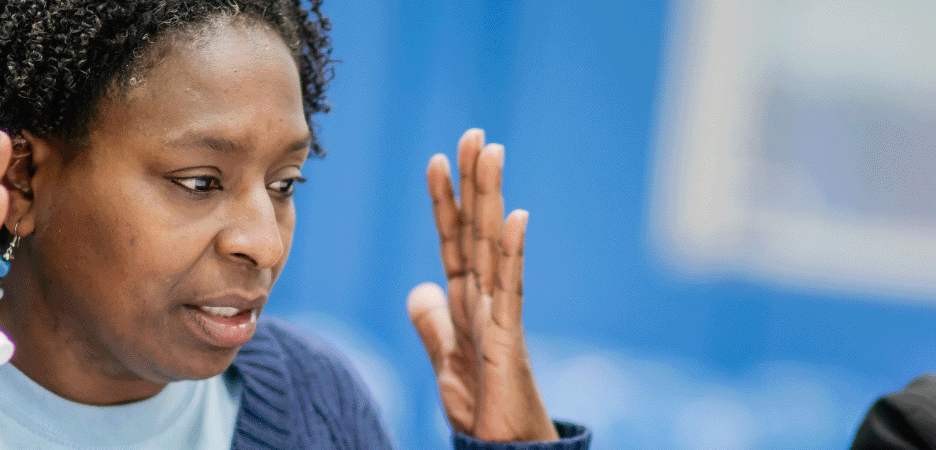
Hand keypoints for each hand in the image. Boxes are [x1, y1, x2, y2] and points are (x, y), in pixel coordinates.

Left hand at [408, 129, 557, 441]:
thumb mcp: (444, 361)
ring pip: (494, 246)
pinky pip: (510, 289)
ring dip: (493, 198)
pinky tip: (516, 216)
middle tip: (474, 133)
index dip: (444, 202)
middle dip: (474, 182)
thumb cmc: (482, 411)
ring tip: (493, 153)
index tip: (438, 160)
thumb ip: (432, 325)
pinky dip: (513, 252)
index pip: (453, 241)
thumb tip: (420, 289)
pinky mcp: (508, 341)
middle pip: (478, 230)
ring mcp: (500, 316)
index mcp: (466, 303)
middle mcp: (486, 300)